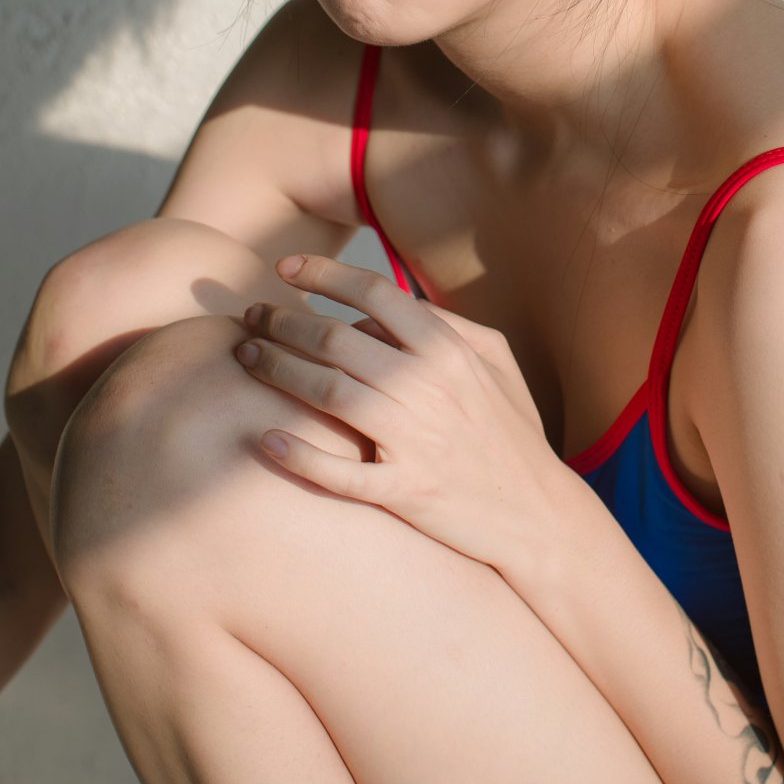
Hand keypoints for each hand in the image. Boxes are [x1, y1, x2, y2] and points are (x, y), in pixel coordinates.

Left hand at [232, 253, 565, 574]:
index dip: (324, 274)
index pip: (375, 293)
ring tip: (244, 357)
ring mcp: (416, 440)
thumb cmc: (511, 432)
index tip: (284, 268)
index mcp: (448, 350)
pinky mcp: (406, 492)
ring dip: (276, 369)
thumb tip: (385, 304)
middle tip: (249, 317)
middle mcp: (428, 386)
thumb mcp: (496, 363)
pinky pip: (342, 472)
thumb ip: (446, 324)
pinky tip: (266, 438)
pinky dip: (301, 455)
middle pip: (336, 338)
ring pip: (328, 392)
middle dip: (282, 321)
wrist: (539, 515)